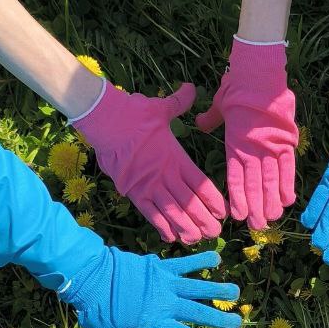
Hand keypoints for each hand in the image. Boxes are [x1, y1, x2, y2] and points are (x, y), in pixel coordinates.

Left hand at [61, 247, 240, 327]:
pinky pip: (184, 262)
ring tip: (235, 293)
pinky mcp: (159, 266)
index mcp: (153, 322)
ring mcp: (163, 282)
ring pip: (196, 286)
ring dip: (217, 289)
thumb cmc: (96, 310)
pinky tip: (216, 259)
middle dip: (219, 319)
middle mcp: (164, 302)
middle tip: (236, 325)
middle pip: (197, 312)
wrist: (88, 276)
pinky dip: (200, 259)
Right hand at [75, 81, 225, 243]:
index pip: (200, 183)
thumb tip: (190, 88)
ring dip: (186, 227)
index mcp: (176, 156)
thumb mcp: (160, 107)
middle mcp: (165, 173)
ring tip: (197, 239)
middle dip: (204, 219)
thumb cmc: (134, 113)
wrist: (105, 120)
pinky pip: (150, 214)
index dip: (213, 200)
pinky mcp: (133, 191)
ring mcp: (149, 184)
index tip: (223, 211)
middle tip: (215, 233)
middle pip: (189, 202)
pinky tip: (172, 238)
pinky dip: (161, 226)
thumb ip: (179, 103)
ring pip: (172, 212)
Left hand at [195, 39, 296, 229]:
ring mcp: (272, 146)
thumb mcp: (220, 103)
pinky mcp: (287, 140)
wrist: (259, 73)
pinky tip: (287, 200)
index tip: (237, 215)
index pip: (236, 176)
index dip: (238, 197)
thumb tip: (199, 124)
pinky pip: (288, 166)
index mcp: (235, 142)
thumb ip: (210, 119)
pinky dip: (288, 183)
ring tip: (271, 219)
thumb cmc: (238, 87)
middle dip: (255, 207)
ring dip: (271, 201)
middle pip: (255, 184)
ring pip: (272, 179)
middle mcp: (253, 148)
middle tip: (256, 227)